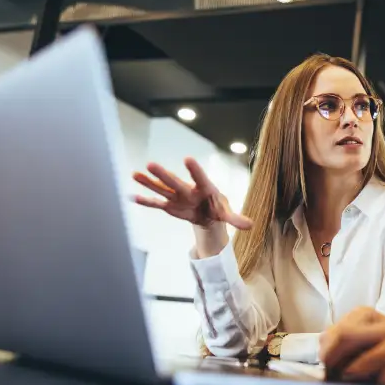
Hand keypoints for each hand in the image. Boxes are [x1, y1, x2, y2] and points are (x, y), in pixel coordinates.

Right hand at [132, 157, 251, 229]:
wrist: (207, 212)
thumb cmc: (217, 207)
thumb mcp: (227, 213)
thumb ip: (236, 218)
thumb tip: (251, 225)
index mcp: (204, 187)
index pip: (199, 177)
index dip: (194, 169)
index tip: (188, 159)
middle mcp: (188, 189)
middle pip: (175, 181)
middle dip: (163, 174)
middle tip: (150, 164)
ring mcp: (177, 196)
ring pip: (162, 188)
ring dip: (149, 183)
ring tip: (135, 174)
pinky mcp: (170, 205)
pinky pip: (156, 203)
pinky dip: (146, 201)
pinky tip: (133, 196)